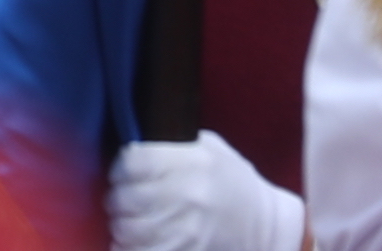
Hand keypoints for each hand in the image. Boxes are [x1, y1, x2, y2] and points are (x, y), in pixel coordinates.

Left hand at [106, 132, 299, 250]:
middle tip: (122, 200)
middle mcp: (189, 194)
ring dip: (122, 227)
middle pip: (125, 198)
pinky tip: (135, 243)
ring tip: (129, 222)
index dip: (120, 169)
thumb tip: (129, 141)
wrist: (264, 223)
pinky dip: (130, 249)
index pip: (132, 161)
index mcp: (192, 161)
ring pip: (128, 231)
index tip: (122, 174)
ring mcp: (188, 229)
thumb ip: (169, 145)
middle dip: (117, 200)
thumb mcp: (207, 148)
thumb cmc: (231, 180)